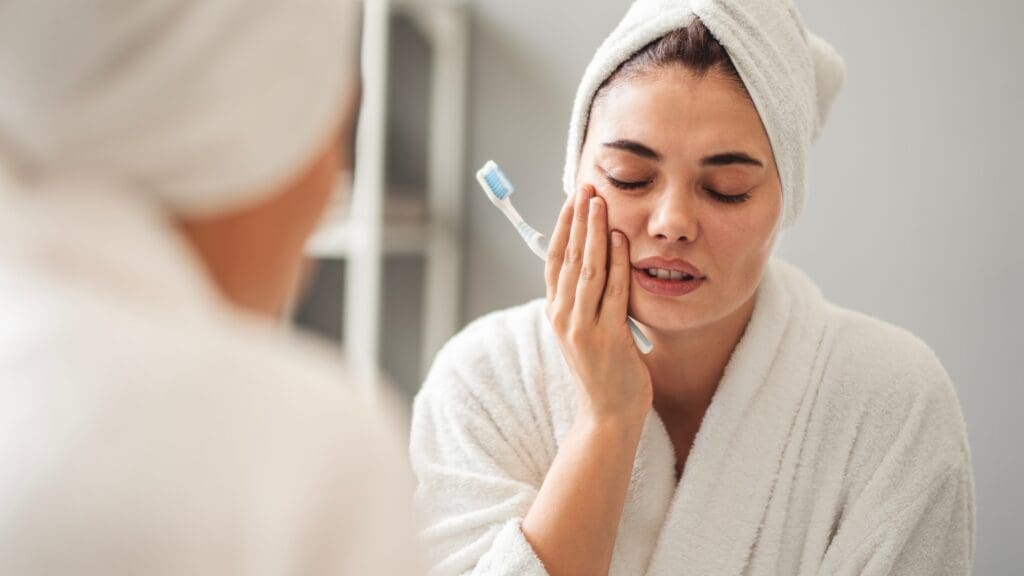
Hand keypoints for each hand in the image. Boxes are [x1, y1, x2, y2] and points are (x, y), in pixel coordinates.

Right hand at [546, 185, 652, 423]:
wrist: (609, 414)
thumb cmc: (604, 371)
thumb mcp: (587, 330)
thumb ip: (587, 299)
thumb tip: (596, 261)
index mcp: (556, 312)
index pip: (554, 259)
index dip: (563, 226)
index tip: (574, 197)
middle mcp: (562, 316)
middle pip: (569, 257)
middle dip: (578, 218)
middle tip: (587, 186)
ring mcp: (582, 328)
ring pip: (587, 268)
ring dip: (594, 232)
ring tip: (600, 202)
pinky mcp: (605, 338)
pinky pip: (612, 292)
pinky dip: (616, 262)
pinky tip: (620, 238)